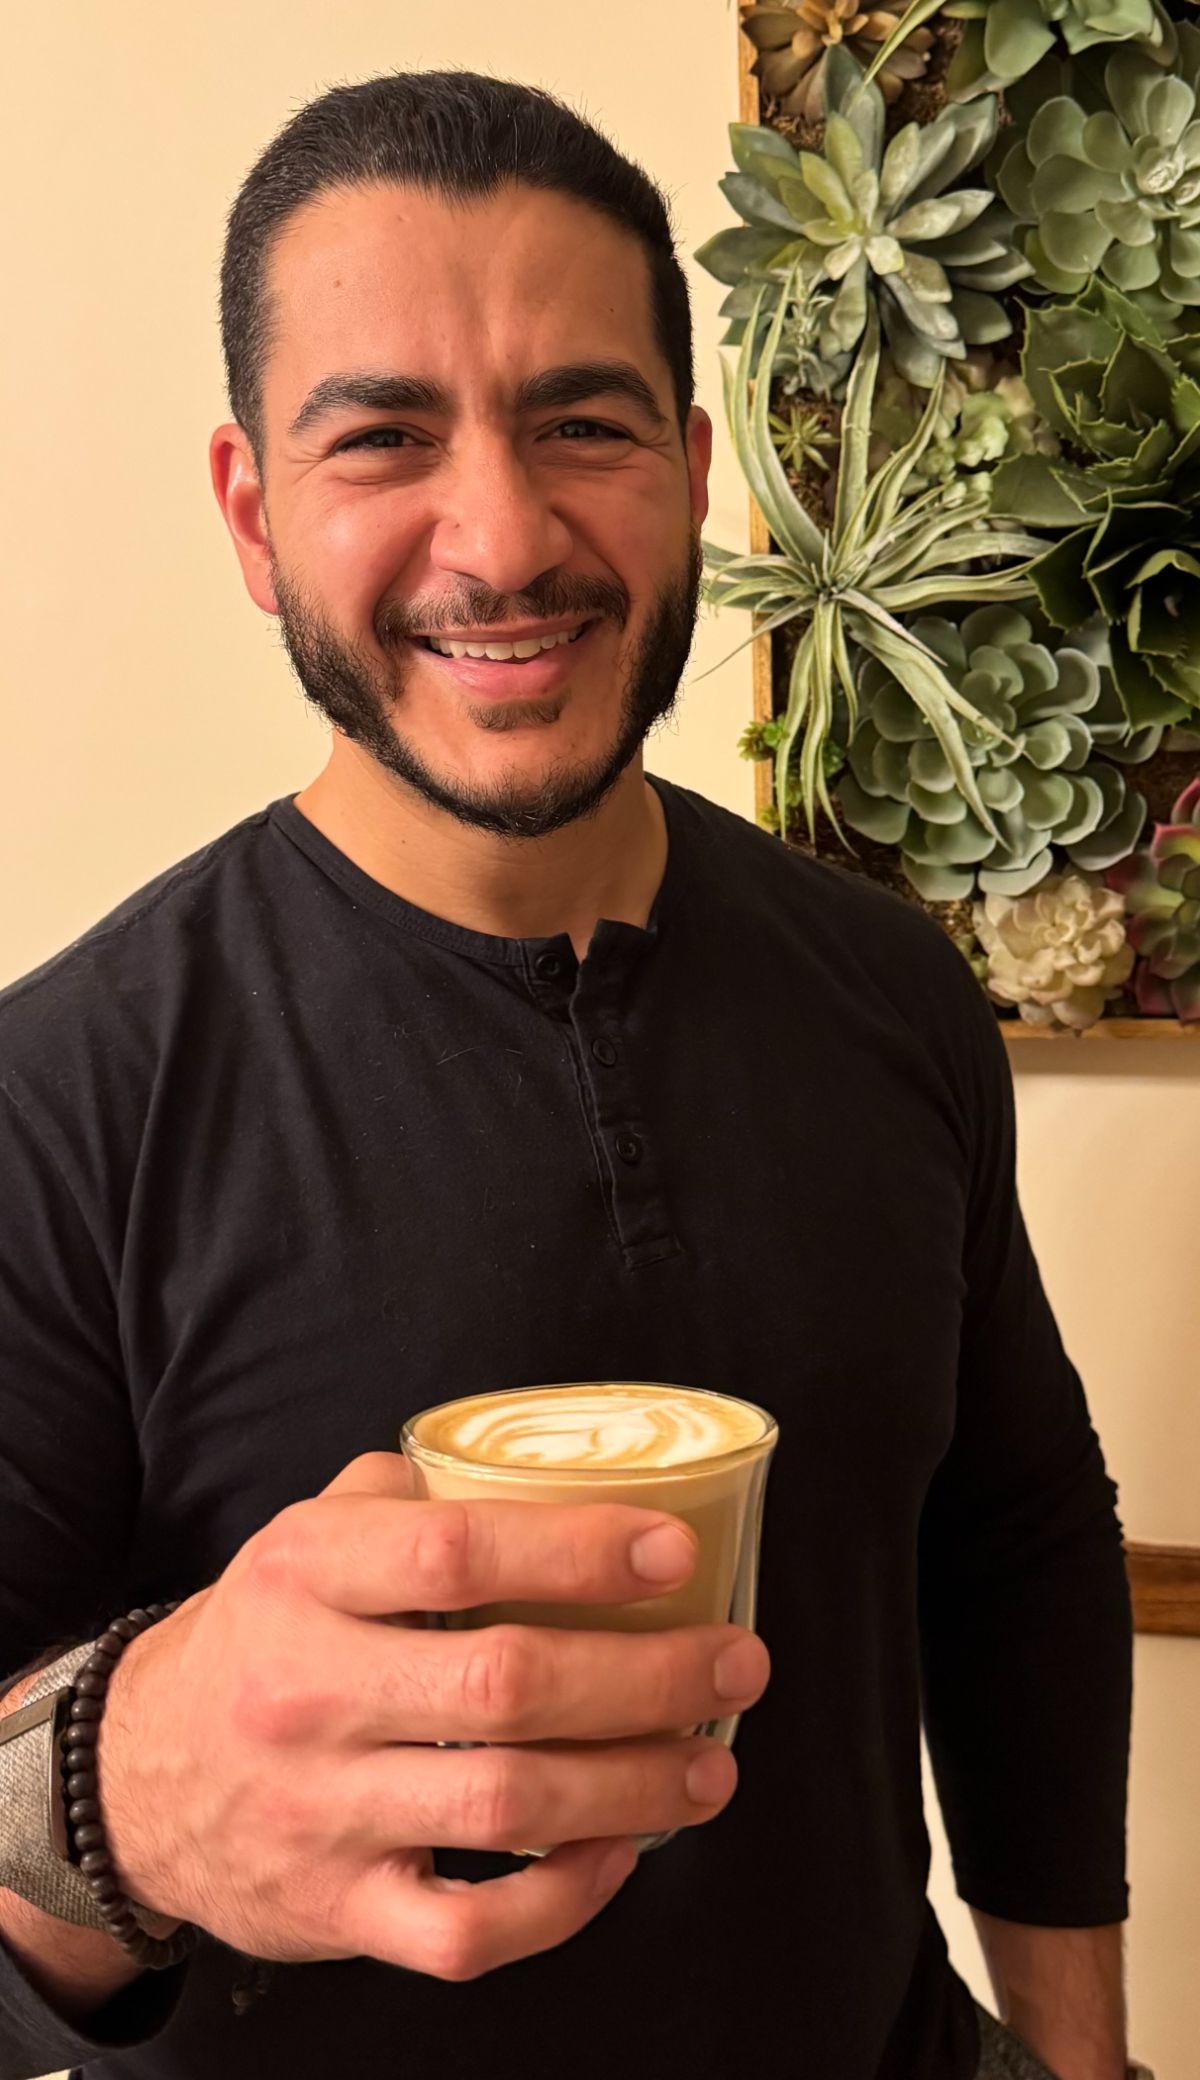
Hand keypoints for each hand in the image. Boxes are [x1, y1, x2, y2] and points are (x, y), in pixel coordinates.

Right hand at [94, 1451, 770, 1981]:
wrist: (136, 1775)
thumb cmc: (260, 1639)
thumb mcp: (302, 1539)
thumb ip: (403, 1496)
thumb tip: (536, 1475)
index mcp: (305, 1577)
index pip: (454, 1554)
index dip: (577, 1551)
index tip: (672, 1551)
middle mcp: (308, 1691)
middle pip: (503, 1686)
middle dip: (645, 1676)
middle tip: (734, 1663)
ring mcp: (322, 1810)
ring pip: (505, 1809)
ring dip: (633, 1788)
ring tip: (709, 1767)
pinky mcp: (337, 1910)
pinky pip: (467, 1932)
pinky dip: (561, 1904)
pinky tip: (616, 1858)